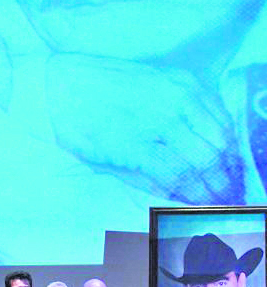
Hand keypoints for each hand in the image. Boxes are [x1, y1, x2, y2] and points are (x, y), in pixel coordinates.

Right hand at [47, 54, 244, 203]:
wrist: (57, 86)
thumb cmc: (94, 88)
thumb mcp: (146, 86)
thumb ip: (175, 111)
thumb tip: (194, 146)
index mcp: (183, 84)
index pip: (223, 125)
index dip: (230, 153)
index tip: (230, 171)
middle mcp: (178, 101)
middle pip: (218, 146)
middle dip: (226, 174)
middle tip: (227, 192)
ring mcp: (159, 123)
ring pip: (203, 162)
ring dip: (212, 188)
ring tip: (216, 202)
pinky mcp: (136, 146)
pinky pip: (175, 174)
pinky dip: (188, 192)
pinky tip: (191, 201)